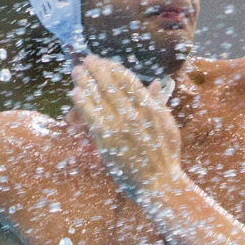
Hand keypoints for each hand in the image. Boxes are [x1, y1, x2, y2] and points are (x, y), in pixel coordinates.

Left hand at [71, 56, 184, 203]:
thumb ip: (160, 103)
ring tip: (77, 71)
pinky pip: (92, 116)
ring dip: (86, 81)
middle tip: (87, 60)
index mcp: (151, 108)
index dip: (114, 68)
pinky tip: (75, 93)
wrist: (160, 185)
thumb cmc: (166, 158)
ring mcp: (121, 126)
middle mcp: (136, 114)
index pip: (129, 80)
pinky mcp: (108, 140)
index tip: (105, 62)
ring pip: (100, 97)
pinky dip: (83, 102)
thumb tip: (157, 83)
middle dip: (97, 69)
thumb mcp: (169, 126)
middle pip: (111, 85)